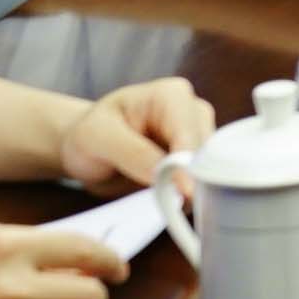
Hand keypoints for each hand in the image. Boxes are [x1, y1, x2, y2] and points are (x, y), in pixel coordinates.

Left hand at [48, 77, 212, 189]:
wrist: (87, 152)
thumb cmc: (90, 135)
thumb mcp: (98, 138)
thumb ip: (133, 152)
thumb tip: (169, 175)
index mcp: (172, 95)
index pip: (190, 133)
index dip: (189, 164)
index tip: (185, 194)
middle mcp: (193, 113)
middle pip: (208, 152)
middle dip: (191, 179)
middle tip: (167, 202)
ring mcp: (198, 138)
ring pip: (212, 170)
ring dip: (190, 190)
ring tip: (162, 202)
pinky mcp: (197, 162)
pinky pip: (203, 183)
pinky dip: (187, 196)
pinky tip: (168, 202)